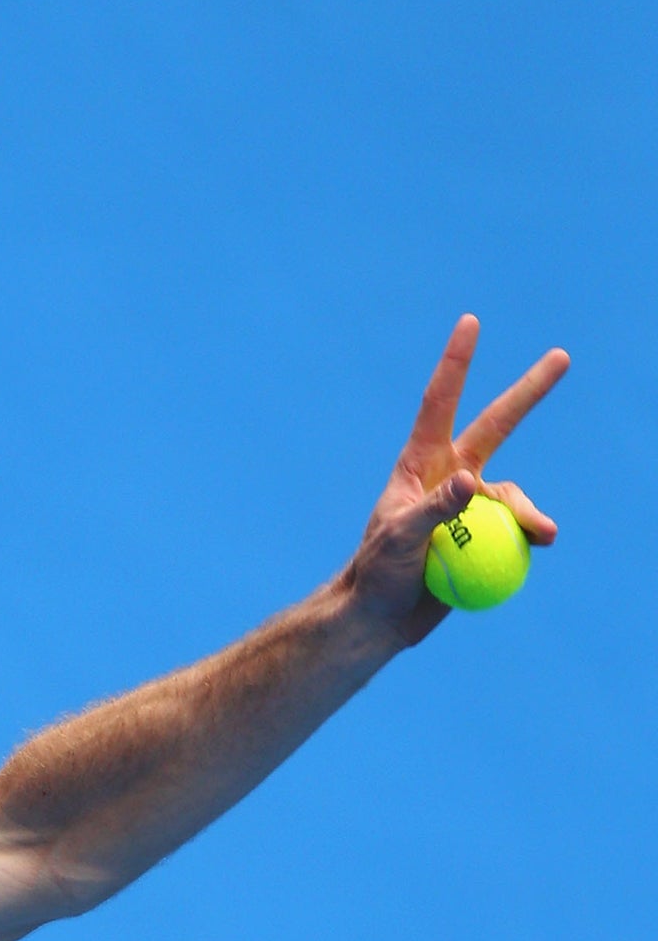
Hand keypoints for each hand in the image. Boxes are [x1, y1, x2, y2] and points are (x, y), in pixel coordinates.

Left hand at [343, 315, 566, 645]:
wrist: (382, 617)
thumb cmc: (377, 572)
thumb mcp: (399, 538)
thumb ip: (435, 508)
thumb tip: (473, 479)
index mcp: (420, 465)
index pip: (440, 404)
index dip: (456, 363)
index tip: (470, 323)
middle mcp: (450, 477)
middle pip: (498, 426)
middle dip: (529, 392)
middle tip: (562, 356)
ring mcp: (470, 506)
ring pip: (515, 493)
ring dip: (530, 513)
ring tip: (543, 536)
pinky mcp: (485, 535)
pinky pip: (518, 530)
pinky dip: (528, 541)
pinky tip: (533, 552)